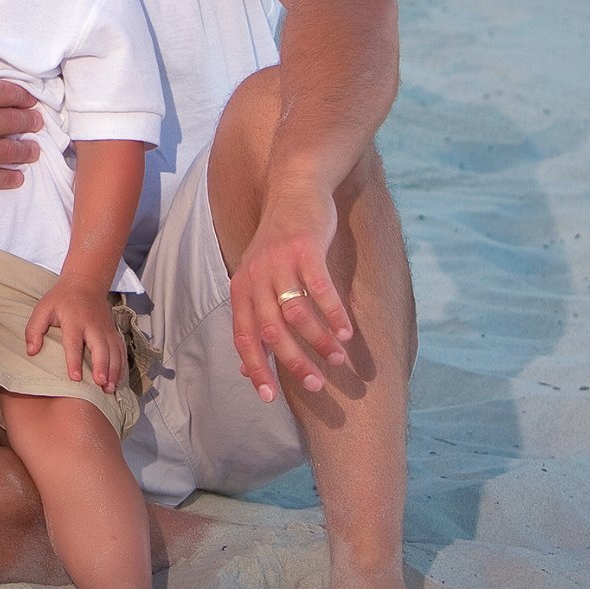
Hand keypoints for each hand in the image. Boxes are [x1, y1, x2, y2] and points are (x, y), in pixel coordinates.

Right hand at [0, 39, 41, 197]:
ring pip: (10, 151)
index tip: (29, 100)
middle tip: (37, 123)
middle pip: (13, 122)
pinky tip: (17, 175)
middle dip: (29, 122)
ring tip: (33, 150)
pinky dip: (10, 176)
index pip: (8, 93)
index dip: (23, 96)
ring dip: (27, 150)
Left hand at [23, 278, 122, 389]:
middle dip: (102, 366)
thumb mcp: (43, 308)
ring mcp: (106, 329)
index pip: (74, 343)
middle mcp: (93, 325)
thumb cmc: (61, 299)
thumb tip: (31, 352)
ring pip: (114, 351)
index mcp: (74, 320)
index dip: (74, 361)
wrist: (86, 283)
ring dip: (114, 370)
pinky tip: (117, 381)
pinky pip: (121, 351)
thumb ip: (34, 329)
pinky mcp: (114, 332)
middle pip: (100, 347)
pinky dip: (121, 367)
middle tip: (100, 384)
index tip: (76, 378)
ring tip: (110, 388)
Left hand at [228, 183, 352, 400]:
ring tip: (339, 360)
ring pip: (297, 313)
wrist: (295, 190)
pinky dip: (333, 313)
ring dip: (319, 341)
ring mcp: (279, 262)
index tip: (270, 399)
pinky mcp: (305, 248)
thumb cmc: (280, 244)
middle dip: (294, 362)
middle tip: (316, 386)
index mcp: (242, 289)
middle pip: (271, 331)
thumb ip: (253, 320)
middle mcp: (255, 277)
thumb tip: (245, 369)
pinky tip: (347, 331)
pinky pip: (320, 288)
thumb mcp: (258, 280)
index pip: (243, 338)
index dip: (255, 369)